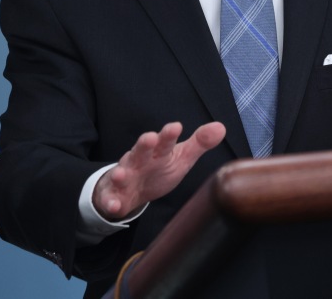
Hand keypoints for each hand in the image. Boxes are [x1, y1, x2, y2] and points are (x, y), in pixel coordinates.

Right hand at [92, 121, 225, 220]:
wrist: (129, 189)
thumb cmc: (158, 169)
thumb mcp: (180, 157)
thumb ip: (199, 143)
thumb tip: (221, 127)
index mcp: (156, 152)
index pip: (164, 142)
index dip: (169, 135)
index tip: (176, 127)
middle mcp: (138, 161)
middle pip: (140, 152)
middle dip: (144, 145)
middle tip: (149, 137)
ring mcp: (124, 178)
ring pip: (121, 174)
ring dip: (120, 173)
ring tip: (121, 173)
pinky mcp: (114, 196)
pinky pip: (111, 199)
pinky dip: (111, 202)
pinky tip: (113, 205)